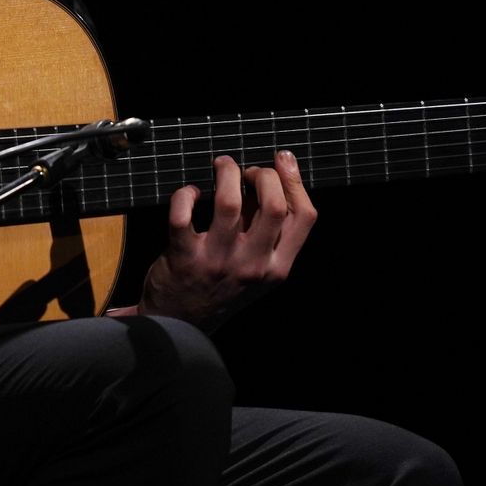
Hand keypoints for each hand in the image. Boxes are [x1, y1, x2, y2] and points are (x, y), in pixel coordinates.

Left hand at [137, 150, 316, 328]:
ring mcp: (218, 261)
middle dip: (263, 174)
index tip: (282, 160)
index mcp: (278, 267)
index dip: (295, 181)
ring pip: (229, 202)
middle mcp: (253, 265)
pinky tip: (190, 194)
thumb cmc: (222, 287)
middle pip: (273, 205)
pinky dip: (185, 195)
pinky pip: (183, 214)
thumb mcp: (258, 268)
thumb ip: (266, 230)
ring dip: (226, 173)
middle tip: (247, 171)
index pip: (304, 217)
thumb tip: (267, 179)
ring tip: (221, 167)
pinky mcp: (185, 258)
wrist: (181, 325)